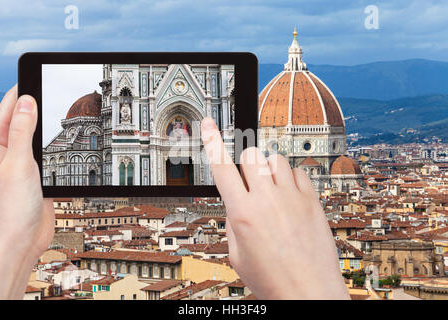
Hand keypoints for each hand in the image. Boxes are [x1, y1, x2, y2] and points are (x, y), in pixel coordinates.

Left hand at [0, 86, 53, 298]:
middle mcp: (8, 153)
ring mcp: (24, 164)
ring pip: (38, 137)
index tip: (35, 77)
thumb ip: (21, 132)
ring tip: (61, 111)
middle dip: (36, 106)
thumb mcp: (17, 164)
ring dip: (48, 127)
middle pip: (23, 121)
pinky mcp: (40, 175)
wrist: (22, 242)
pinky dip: (59, 147)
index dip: (20, 93)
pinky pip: (49, 154)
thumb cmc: (9, 209)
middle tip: (54, 91)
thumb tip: (25, 102)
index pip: (6, 111)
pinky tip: (67, 141)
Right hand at [201, 117, 349, 299]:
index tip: (208, 124)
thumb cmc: (273, 279)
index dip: (212, 141)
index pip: (221, 167)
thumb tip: (236, 201)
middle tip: (249, 180)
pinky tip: (289, 195)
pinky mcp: (311, 200)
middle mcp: (267, 200)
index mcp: (243, 214)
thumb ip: (233, 222)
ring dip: (268, 169)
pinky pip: (298, 171)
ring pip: (275, 158)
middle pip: (250, 156)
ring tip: (271, 190)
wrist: (310, 292)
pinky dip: (290, 178)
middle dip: (245, 164)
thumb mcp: (237, 255)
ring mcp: (292, 197)